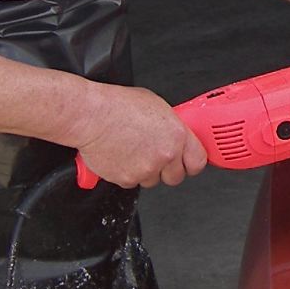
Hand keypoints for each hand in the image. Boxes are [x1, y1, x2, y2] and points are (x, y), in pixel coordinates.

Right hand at [71, 84, 206, 188]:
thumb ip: (171, 126)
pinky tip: (121, 155)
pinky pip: (132, 182)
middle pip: (176, 177)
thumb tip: (175, 133)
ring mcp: (146, 169)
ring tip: (133, 151)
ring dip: (145, 171)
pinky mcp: (127, 179)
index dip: (191, 162)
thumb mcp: (157, 106)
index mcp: (177, 135)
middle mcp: (165, 155)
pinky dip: (127, 173)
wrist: (91, 116)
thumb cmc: (118, 106)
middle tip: (155, 155)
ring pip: (152, 180)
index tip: (187, 161)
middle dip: (167, 169)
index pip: (198, 161)